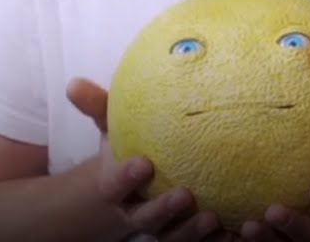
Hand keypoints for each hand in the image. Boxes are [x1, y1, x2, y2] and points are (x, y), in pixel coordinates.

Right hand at [67, 78, 237, 241]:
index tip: (144, 163)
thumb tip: (74, 84)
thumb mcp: (110, 129)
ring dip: (191, 230)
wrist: (127, 191)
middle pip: (146, 218)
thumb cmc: (124, 150)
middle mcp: (135, 212)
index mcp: (115, 187)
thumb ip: (96, 107)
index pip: (116, 185)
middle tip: (185, 194)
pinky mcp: (182, 234)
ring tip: (212, 217)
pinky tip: (236, 233)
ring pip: (172, 236)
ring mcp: (160, 227)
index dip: (126, 178)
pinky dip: (215, 241)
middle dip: (163, 209)